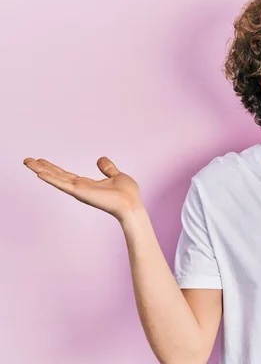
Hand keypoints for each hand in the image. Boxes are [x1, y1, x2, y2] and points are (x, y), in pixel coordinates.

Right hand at [23, 156, 143, 222]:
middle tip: (27, 160)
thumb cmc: (127, 194)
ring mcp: (79, 191)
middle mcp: (81, 188)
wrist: (131, 204)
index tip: (42, 161)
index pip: (66, 175)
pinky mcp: (81, 193)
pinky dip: (51, 179)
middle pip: (57, 176)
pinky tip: (39, 173)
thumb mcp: (117, 175)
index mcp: (88, 184)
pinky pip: (63, 184)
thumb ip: (107, 169)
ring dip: (41, 170)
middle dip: (42, 168)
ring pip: (56, 178)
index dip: (54, 168)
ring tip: (27, 162)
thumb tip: (100, 159)